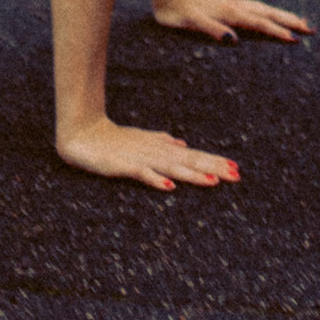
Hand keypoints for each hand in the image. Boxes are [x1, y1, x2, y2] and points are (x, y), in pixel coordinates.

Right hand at [56, 115, 239, 190]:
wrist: (83, 132)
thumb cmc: (113, 140)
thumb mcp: (141, 141)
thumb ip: (162, 142)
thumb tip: (183, 145)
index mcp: (161, 148)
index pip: (192, 155)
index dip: (214, 161)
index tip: (236, 169)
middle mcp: (155, 152)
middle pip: (189, 161)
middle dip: (212, 167)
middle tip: (236, 175)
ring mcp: (141, 158)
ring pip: (171, 167)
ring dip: (193, 174)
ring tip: (213, 182)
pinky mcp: (124, 166)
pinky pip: (143, 174)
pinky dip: (156, 180)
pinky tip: (170, 186)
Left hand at [150, 0, 311, 44]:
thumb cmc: (176, 11)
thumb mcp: (190, 23)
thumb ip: (211, 29)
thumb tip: (233, 40)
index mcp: (229, 11)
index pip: (259, 23)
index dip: (277, 32)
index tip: (296, 40)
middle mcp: (234, 5)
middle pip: (268, 12)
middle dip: (289, 21)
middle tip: (311, 29)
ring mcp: (232, 3)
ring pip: (263, 8)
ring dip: (282, 15)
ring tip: (300, 21)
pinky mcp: (227, 4)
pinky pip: (255, 8)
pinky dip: (268, 13)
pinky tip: (271, 16)